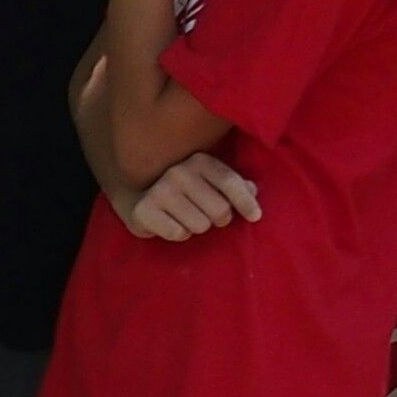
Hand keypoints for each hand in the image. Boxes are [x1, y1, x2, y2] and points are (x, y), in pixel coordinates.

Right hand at [120, 150, 260, 240]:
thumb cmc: (187, 192)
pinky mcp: (143, 211)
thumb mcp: (212, 183)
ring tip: (186, 219)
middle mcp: (178, 172)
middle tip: (207, 216)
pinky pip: (179, 234)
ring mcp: (159, 191)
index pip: (229, 183)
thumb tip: (252, 190)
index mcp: (199, 161)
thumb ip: (236, 186)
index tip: (255, 217)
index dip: (246, 202)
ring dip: (197, 228)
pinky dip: (179, 234)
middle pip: (219, 209)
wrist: (141, 198)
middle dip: (218, 220)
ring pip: (200, 225)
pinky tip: (171, 224)